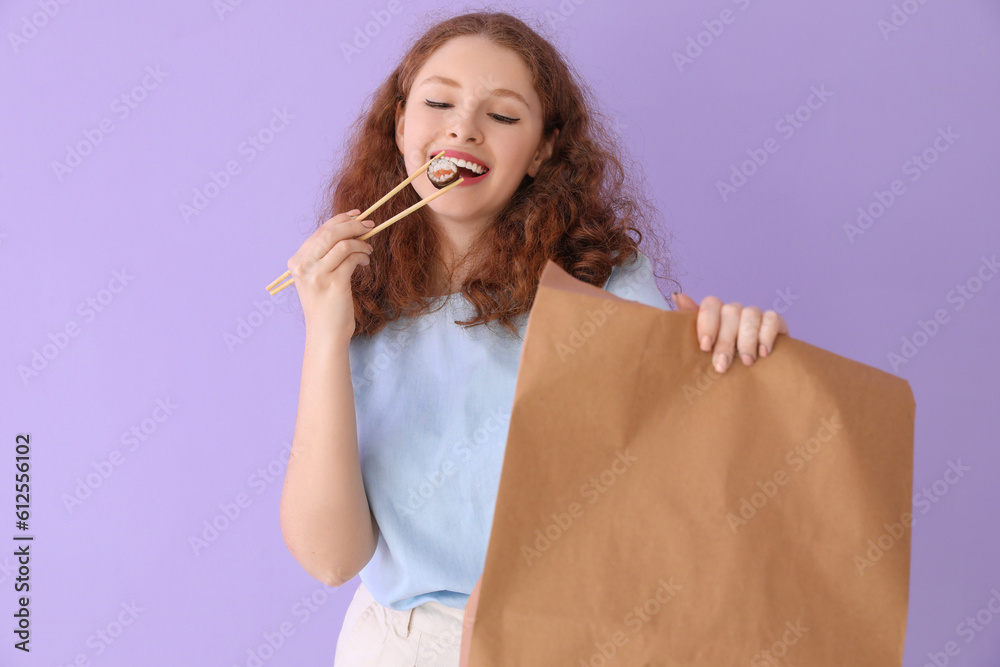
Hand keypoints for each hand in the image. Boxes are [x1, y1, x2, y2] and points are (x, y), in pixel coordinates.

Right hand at [286, 209, 374, 344]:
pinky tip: (365, 260)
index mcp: (297, 262)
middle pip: (330, 233)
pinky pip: (351, 258)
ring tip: (368, 249)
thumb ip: (325, 255)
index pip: (319, 232)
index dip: (340, 219)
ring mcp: (317, 275)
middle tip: (370, 225)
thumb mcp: (317, 277)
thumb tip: (349, 229)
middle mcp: (303, 266)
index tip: (357, 215)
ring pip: (342, 243)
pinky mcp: (334, 283)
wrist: (325, 333)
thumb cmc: (326, 305)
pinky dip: (362, 254)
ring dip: (360, 242)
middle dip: (353, 225)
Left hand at [671, 293, 788, 372]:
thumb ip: (691, 324)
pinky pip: (772, 318)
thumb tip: (677, 295)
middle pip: (730, 312)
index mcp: (716, 314)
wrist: (757, 375)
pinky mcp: (775, 322)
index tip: (704, 347)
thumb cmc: (724, 362)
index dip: (707, 323)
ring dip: (746, 340)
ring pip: (750, 313)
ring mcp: (755, 315)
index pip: (711, 303)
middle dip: (725, 341)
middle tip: (722, 366)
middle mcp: (735, 311)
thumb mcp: (706, 348)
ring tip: (746, 362)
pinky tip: (764, 353)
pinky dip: (766, 335)